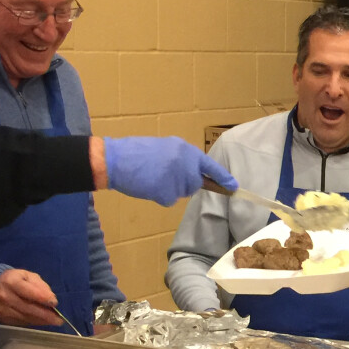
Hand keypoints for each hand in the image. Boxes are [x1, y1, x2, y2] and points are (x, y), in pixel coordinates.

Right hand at [0, 269, 63, 326]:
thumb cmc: (16, 280)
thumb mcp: (28, 276)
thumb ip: (40, 286)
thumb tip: (51, 299)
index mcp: (11, 282)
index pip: (28, 292)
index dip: (43, 298)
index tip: (54, 303)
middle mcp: (4, 296)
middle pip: (28, 308)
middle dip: (45, 315)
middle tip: (59, 319)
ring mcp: (1, 309)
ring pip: (25, 318)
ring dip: (41, 321)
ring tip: (53, 321)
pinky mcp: (2, 319)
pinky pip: (21, 322)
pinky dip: (34, 322)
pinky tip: (42, 321)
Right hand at [103, 137, 237, 205]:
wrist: (115, 159)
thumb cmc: (136, 153)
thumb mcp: (164, 148)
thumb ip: (181, 159)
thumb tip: (194, 173)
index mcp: (185, 149)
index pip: (209, 165)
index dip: (222, 177)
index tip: (234, 186)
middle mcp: (185, 163)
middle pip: (194, 184)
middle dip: (182, 184)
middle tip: (162, 175)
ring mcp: (177, 178)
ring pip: (181, 193)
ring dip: (169, 190)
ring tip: (152, 177)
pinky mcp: (167, 191)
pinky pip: (169, 200)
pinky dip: (159, 196)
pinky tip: (148, 185)